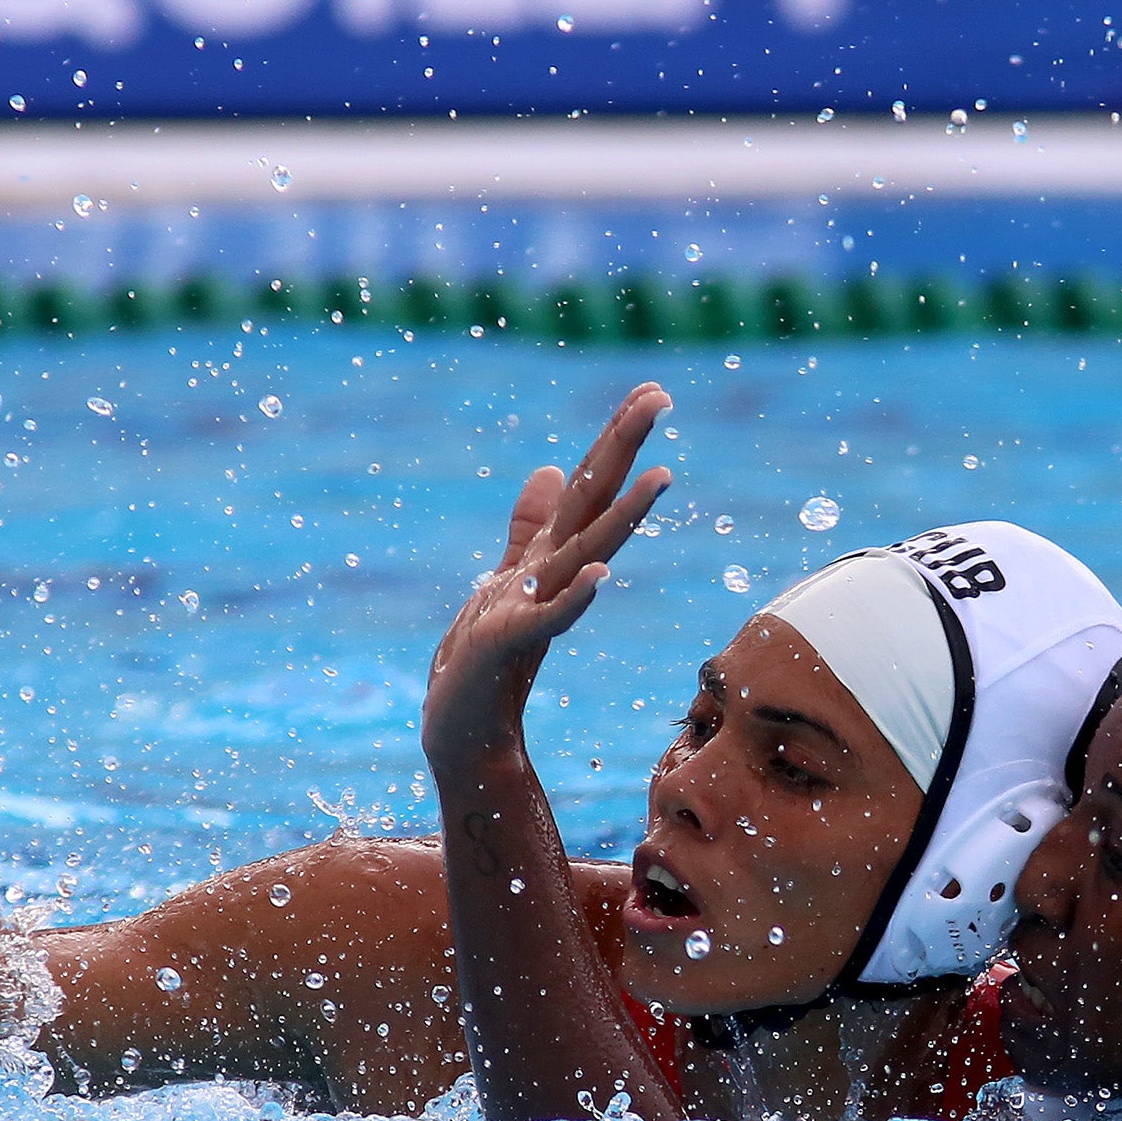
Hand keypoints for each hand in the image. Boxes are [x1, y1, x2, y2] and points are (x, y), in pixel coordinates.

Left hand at [422, 384, 672, 763]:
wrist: (460, 730)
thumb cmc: (484, 658)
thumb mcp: (506, 575)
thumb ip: (530, 526)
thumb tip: (550, 469)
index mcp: (548, 555)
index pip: (589, 487)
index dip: (615, 439)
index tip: (652, 391)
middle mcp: (550, 577)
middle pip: (594, 504)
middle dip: (623, 450)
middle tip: (660, 396)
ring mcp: (535, 609)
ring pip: (585, 555)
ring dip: (623, 520)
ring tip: (659, 478)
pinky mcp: (510, 646)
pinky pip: (549, 619)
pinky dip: (575, 599)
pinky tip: (600, 575)